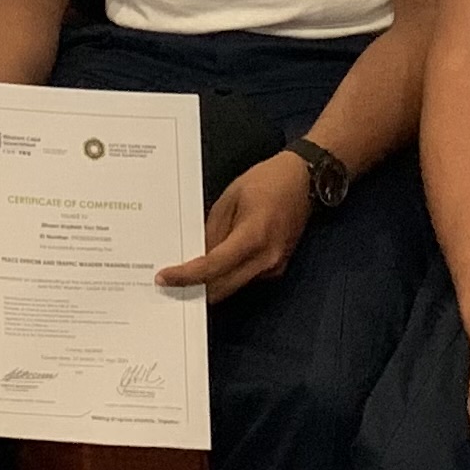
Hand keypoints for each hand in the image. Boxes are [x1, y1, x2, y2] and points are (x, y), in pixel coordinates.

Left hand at [157, 150, 312, 299]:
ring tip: (186, 276)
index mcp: (254, 236)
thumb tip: (196, 255)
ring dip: (210, 285)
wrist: (304, 181)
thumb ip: (212, 230)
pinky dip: (226, 276)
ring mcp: (275, 267)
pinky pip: (244, 279)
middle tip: (169, 284)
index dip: (187, 276)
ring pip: (233, 286)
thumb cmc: (267, 181)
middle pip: (222, 287)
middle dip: (195, 288)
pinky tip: (213, 267)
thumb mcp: (230, 198)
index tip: (165, 278)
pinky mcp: (277, 268)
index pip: (214, 266)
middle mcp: (267, 258)